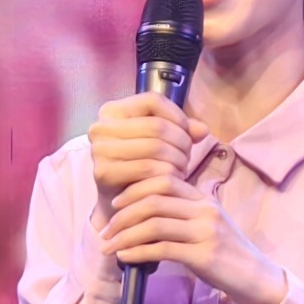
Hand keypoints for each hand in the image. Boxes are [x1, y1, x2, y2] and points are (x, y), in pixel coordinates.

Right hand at [86, 89, 201, 201]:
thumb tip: (203, 130)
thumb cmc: (142, 165)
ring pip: (155, 146)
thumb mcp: (161, 140)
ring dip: (177, 160)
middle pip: (156, 125)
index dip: (177, 115)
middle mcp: (100, 127)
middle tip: (188, 158)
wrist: (123, 202)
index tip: (189, 133)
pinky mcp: (104, 172)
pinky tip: (173, 180)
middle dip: (181, 142)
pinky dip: (167, 174)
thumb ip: (182, 129)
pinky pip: (147, 168)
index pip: (152, 100)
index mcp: (112, 111)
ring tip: (182, 169)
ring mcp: (100, 150)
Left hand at [100, 167, 281, 303]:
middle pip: (154, 199)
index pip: (163, 179)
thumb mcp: (207, 225)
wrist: (256, 278)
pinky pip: (162, 248)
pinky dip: (137, 252)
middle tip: (105, 230)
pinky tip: (125, 258)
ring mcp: (206, 231)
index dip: (134, 189)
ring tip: (109, 246)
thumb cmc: (226, 254)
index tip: (115, 205)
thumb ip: (182, 214)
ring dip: (124, 235)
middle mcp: (205, 210)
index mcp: (203, 199)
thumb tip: (143, 212)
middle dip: (122, 214)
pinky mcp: (204, 255)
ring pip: (154, 223)